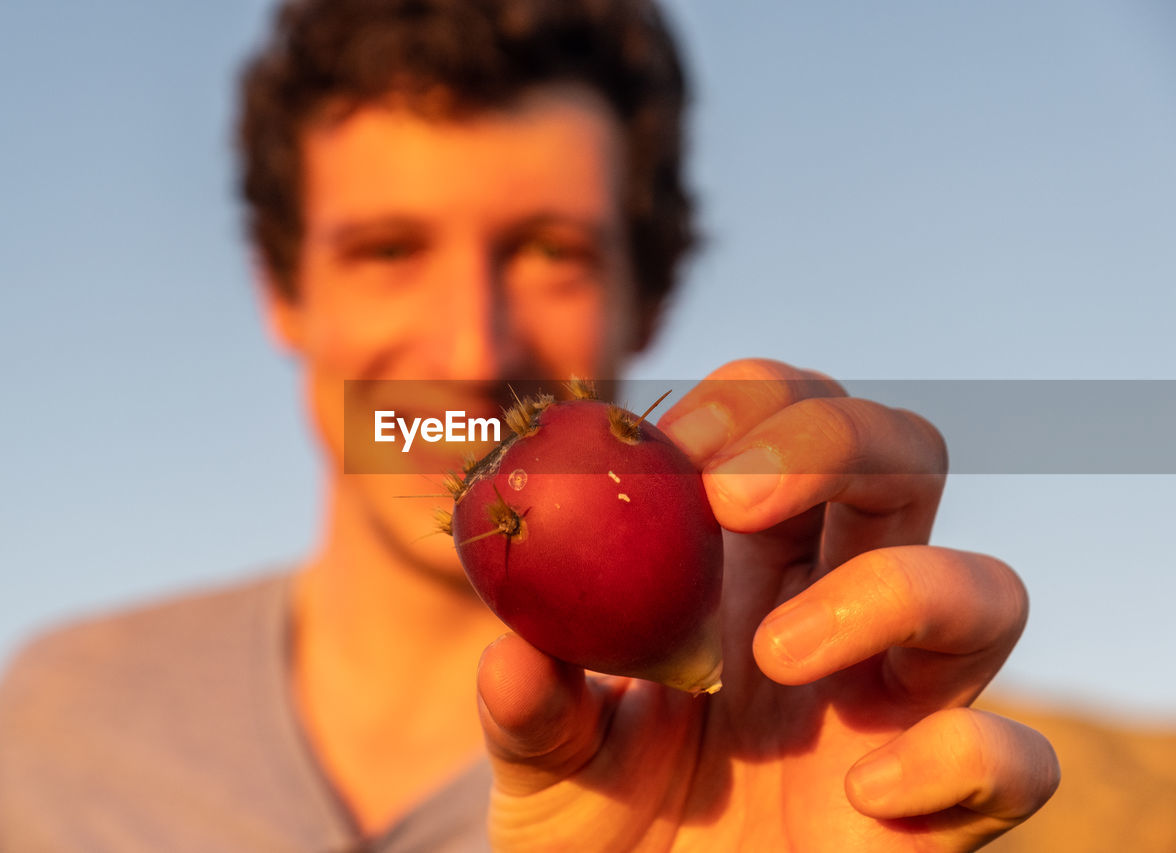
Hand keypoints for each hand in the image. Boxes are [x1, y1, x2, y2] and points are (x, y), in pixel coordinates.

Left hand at [476, 359, 1058, 851]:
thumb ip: (532, 707)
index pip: (790, 423)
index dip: (752, 405)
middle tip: (731, 496)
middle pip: (908, 459)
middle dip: (834, 440)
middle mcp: (835, 620)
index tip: (673, 450)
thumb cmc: (600, 839)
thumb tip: (513, 649)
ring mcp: (896, 712)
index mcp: (741, 575)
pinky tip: (859, 793)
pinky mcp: (941, 816)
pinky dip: (956, 758)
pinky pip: (1016, 761)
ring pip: (991, 591)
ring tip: (773, 656)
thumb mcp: (545, 766)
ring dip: (892, 591)